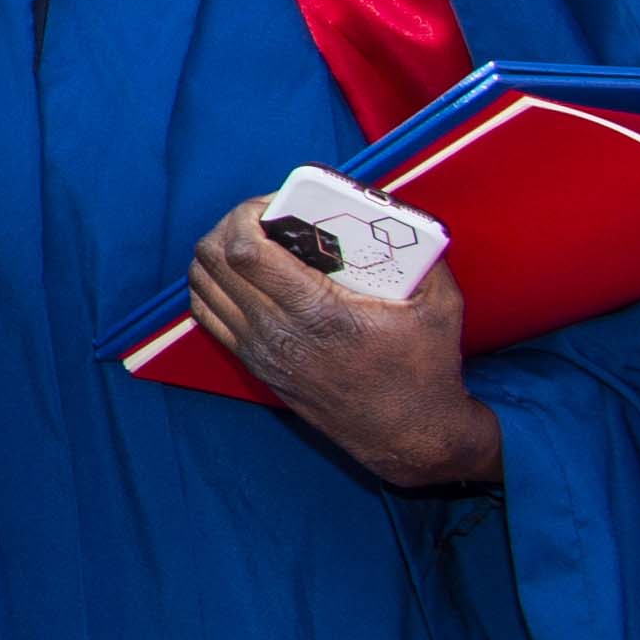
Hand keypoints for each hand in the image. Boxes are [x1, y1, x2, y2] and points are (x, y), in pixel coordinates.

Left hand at [186, 200, 499, 490]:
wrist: (409, 435)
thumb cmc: (425, 369)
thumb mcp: (438, 303)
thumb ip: (422, 251)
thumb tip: (399, 214)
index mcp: (315, 312)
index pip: (243, 251)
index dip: (247, 214)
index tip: (274, 204)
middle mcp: (275, 333)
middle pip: (212, 261)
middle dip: (231, 225)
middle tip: (265, 218)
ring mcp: (259, 352)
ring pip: (201, 285)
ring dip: (219, 253)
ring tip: (254, 242)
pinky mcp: (255, 366)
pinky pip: (208, 314)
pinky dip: (214, 285)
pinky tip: (246, 275)